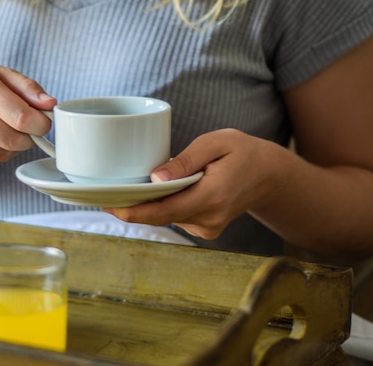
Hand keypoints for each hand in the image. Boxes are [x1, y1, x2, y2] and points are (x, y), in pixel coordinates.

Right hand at [0, 60, 56, 165]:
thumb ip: (27, 87)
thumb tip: (51, 105)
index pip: (21, 118)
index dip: (41, 125)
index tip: (45, 123)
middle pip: (13, 140)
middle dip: (30, 138)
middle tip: (30, 129)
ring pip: (2, 154)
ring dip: (15, 147)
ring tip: (10, 129)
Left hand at [105, 129, 281, 238]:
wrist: (268, 175)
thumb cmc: (242, 152)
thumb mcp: (216, 143)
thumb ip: (186, 161)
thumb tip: (155, 179)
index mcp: (213, 196)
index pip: (165, 210)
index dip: (135, 211)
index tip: (110, 206)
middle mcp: (210, 218)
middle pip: (160, 216)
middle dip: (132, 207)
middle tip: (104, 196)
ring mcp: (208, 228)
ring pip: (167, 217)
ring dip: (148, 205)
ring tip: (134, 187)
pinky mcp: (205, 229)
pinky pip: (176, 217)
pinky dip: (163, 206)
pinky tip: (161, 192)